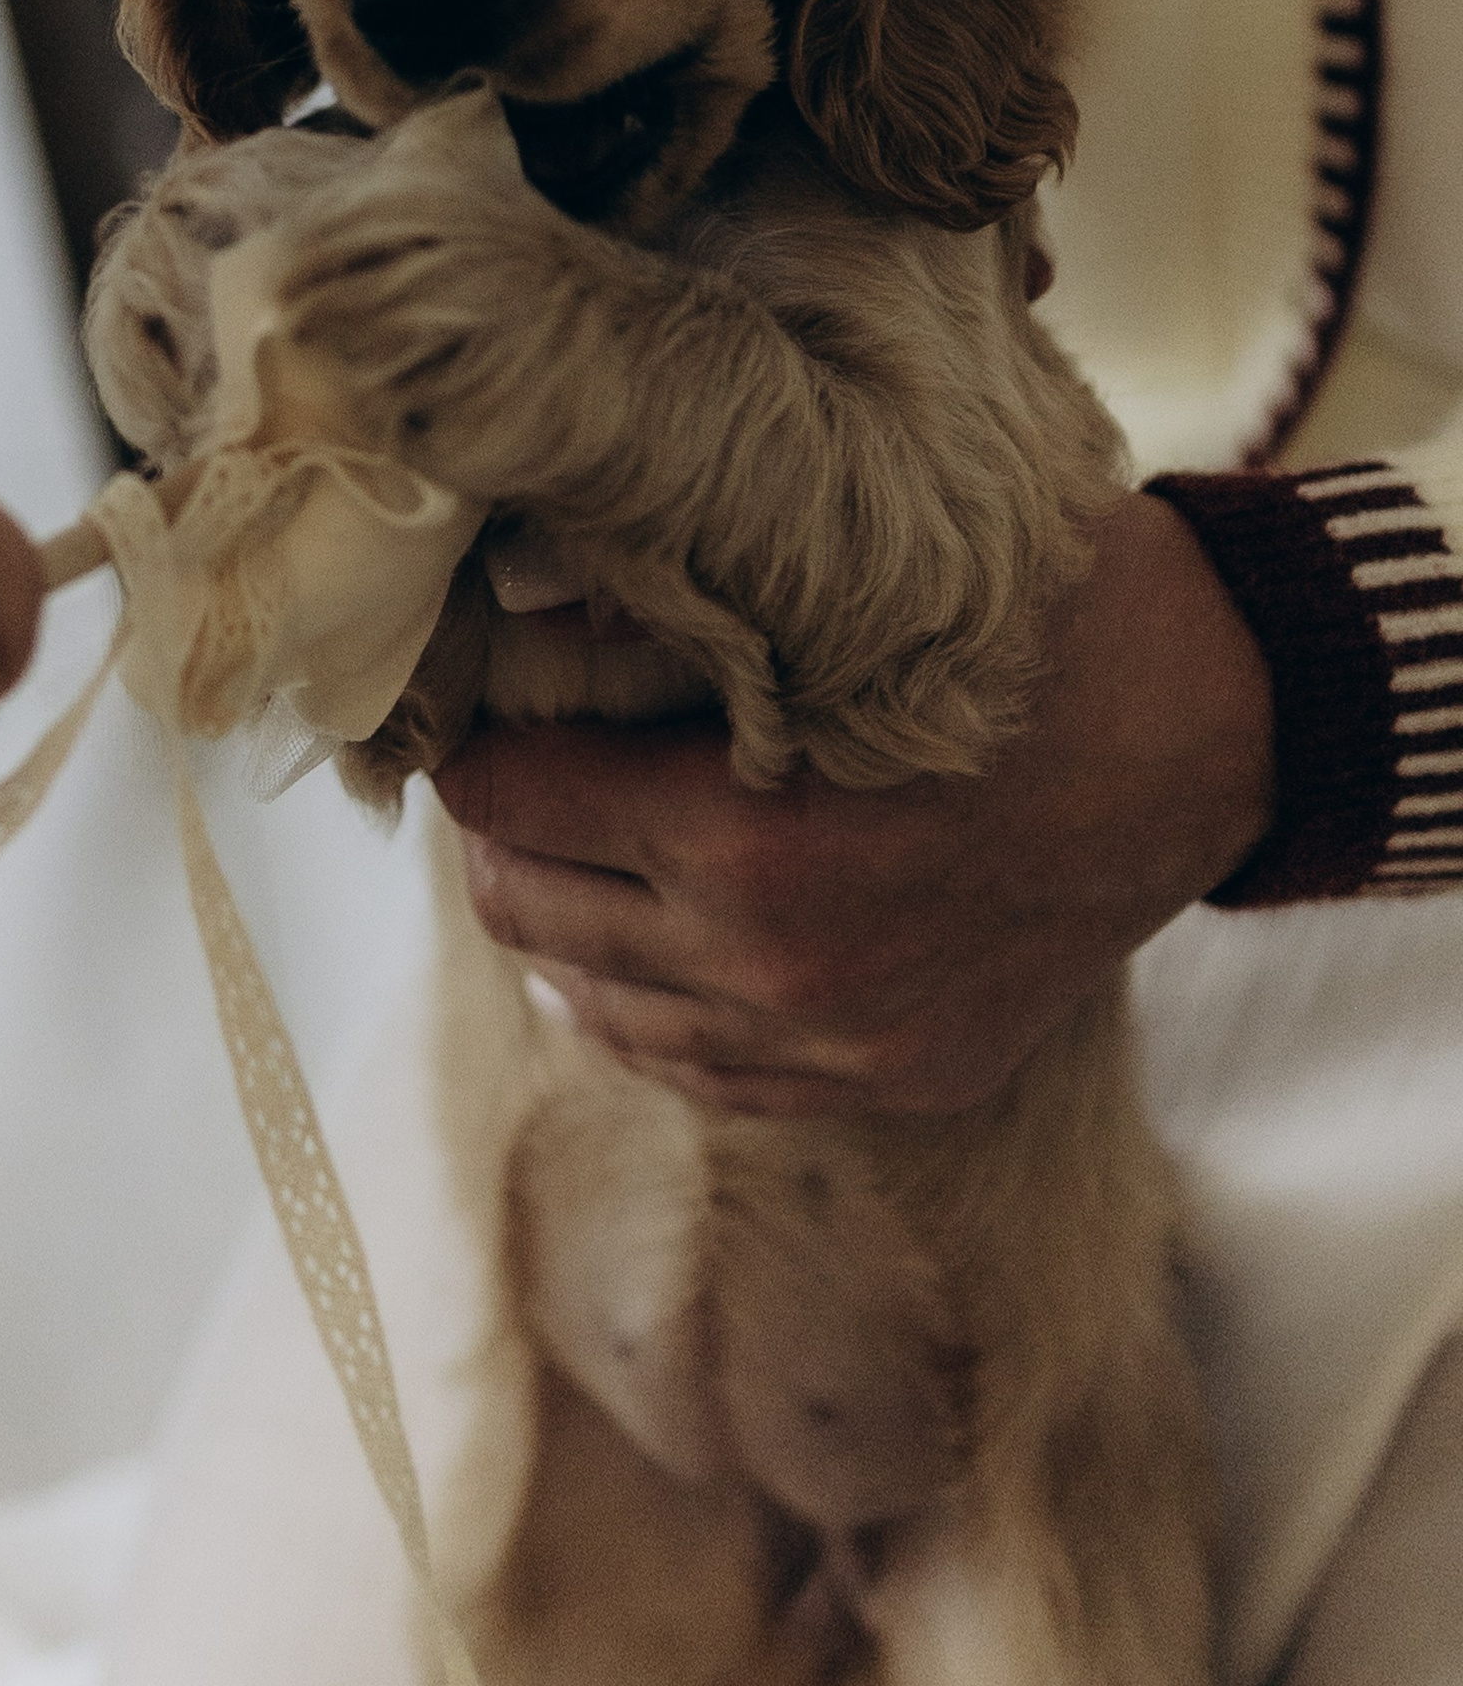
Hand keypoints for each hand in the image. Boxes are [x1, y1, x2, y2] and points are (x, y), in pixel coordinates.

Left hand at [435, 492, 1274, 1115]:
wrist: (1216, 734)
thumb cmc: (1030, 629)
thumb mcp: (842, 604)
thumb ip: (672, 626)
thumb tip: (512, 610)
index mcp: (740, 841)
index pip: (505, 799)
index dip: (472, 737)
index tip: (469, 695)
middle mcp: (768, 967)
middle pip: (525, 909)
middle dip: (500, 827)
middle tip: (513, 758)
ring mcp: (831, 1046)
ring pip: (595, 1008)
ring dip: (564, 919)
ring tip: (574, 838)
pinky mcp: (889, 1080)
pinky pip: (700, 1070)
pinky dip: (648, 1000)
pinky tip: (647, 933)